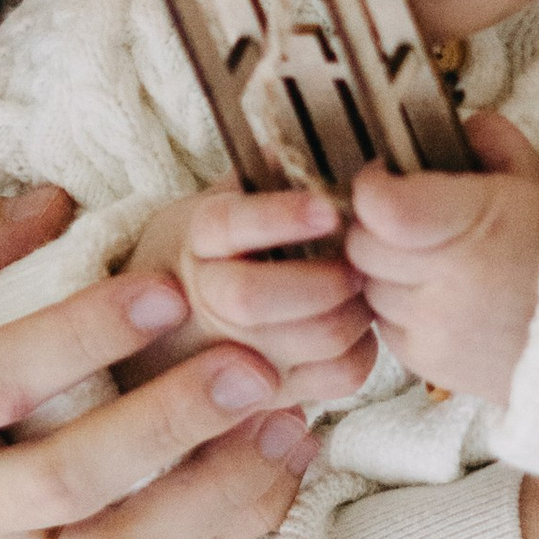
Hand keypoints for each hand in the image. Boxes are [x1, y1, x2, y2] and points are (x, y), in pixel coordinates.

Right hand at [117, 180, 377, 409]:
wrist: (175, 323)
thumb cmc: (219, 251)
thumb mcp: (223, 200)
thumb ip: (258, 175)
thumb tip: (294, 145)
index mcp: (196, 240)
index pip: (227, 226)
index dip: (279, 217)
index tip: (326, 208)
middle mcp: (204, 301)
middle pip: (254, 298)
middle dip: (321, 280)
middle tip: (353, 260)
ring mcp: (237, 356)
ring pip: (309, 340)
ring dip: (352, 312)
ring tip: (360, 286)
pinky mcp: (275, 393)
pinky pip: (338, 377)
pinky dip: (363, 350)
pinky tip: (356, 327)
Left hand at [343, 113, 538, 404]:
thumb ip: (495, 142)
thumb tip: (462, 126)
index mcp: (476, 230)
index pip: (381, 207)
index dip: (373, 185)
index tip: (387, 175)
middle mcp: (448, 288)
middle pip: (363, 248)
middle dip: (376, 227)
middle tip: (407, 218)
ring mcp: (436, 333)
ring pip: (370, 289)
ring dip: (387, 270)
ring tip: (433, 260)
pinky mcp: (431, 367)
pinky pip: (388, 327)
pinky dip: (402, 309)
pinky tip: (441, 296)